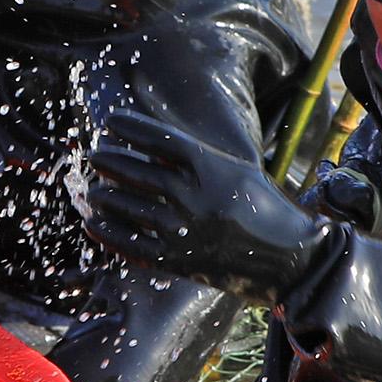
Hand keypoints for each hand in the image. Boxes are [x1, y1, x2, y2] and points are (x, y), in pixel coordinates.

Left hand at [78, 104, 331, 299]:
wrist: (288, 257)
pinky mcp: (179, 261)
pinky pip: (132, 245)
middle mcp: (196, 196)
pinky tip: (94, 224)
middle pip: (139, 173)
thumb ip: (198, 159)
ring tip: (93, 190)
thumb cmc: (263, 208)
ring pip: (130, 208)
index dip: (133, 128)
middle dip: (111, 162)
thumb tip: (152, 147)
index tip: (112, 120)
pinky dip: (109, 233)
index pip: (161, 140)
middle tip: (95, 155)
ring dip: (105, 197)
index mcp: (213, 168)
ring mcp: (185, 230)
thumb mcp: (236, 171)